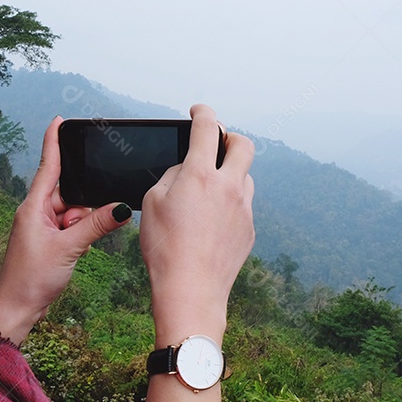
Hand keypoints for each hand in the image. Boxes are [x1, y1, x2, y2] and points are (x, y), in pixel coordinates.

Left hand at [0, 116, 131, 344]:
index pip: (48, 166)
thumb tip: (121, 207)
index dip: (54, 142)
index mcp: (33, 207)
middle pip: (68, 192)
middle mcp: (36, 212)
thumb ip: (96, 225)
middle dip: (83, 205)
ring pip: (72, 211)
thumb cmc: (31, 280)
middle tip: (80, 229)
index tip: (59, 120)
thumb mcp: (69, 248)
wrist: (16, 310)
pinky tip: (79, 249)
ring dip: (82, 224)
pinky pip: (70, 227)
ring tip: (76, 246)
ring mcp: (41, 227)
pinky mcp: (47, 242)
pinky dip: (79, 234)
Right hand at [139, 104, 254, 346]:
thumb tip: (186, 170)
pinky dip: (230, 203)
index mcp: (199, 175)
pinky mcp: (249, 229)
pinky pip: (243, 205)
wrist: (190, 291)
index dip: (202, 112)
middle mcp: (228, 187)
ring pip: (244, 176)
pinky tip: (212, 221)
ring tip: (209, 189)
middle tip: (217, 144)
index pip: (206, 128)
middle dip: (230, 137)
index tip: (198, 110)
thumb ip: (172, 176)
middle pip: (244, 144)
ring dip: (230, 173)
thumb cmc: (164, 249)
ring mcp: (243, 209)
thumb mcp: (152, 203)